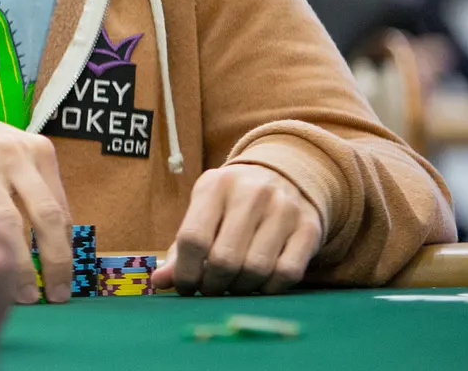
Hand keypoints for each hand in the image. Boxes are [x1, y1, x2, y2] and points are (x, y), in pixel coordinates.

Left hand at [152, 164, 322, 295]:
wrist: (285, 177)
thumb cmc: (232, 204)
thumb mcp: (203, 212)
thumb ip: (180, 248)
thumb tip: (158, 282)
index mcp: (216, 185)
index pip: (193, 238)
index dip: (186, 272)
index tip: (186, 287)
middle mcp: (252, 193)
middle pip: (225, 259)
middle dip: (213, 285)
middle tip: (211, 290)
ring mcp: (284, 209)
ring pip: (256, 269)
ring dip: (240, 289)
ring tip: (232, 287)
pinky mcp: (309, 229)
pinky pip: (287, 274)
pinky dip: (268, 289)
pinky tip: (259, 284)